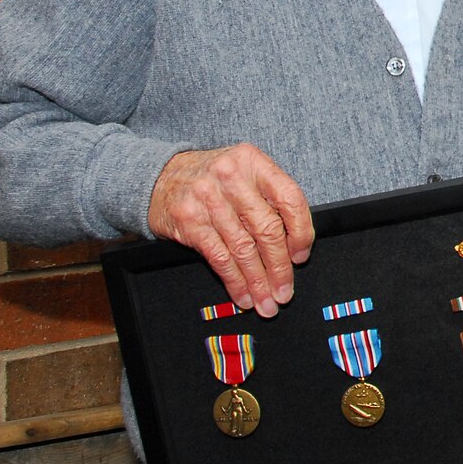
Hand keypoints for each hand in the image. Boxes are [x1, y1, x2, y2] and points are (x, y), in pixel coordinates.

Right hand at [148, 144, 312, 316]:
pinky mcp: (190, 221)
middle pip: (267, 229)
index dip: (301, 232)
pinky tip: (243, 295)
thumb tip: (296, 245)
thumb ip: (270, 199)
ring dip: (257, 282)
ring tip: (266, 301)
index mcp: (253, 162)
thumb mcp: (245, 172)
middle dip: (279, 267)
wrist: (161, 176)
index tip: (301, 256)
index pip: (290, 198)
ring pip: (243, 249)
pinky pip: (219, 258)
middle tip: (284, 291)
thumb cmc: (213, 179)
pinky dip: (234, 281)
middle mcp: (231, 178)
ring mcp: (208, 199)